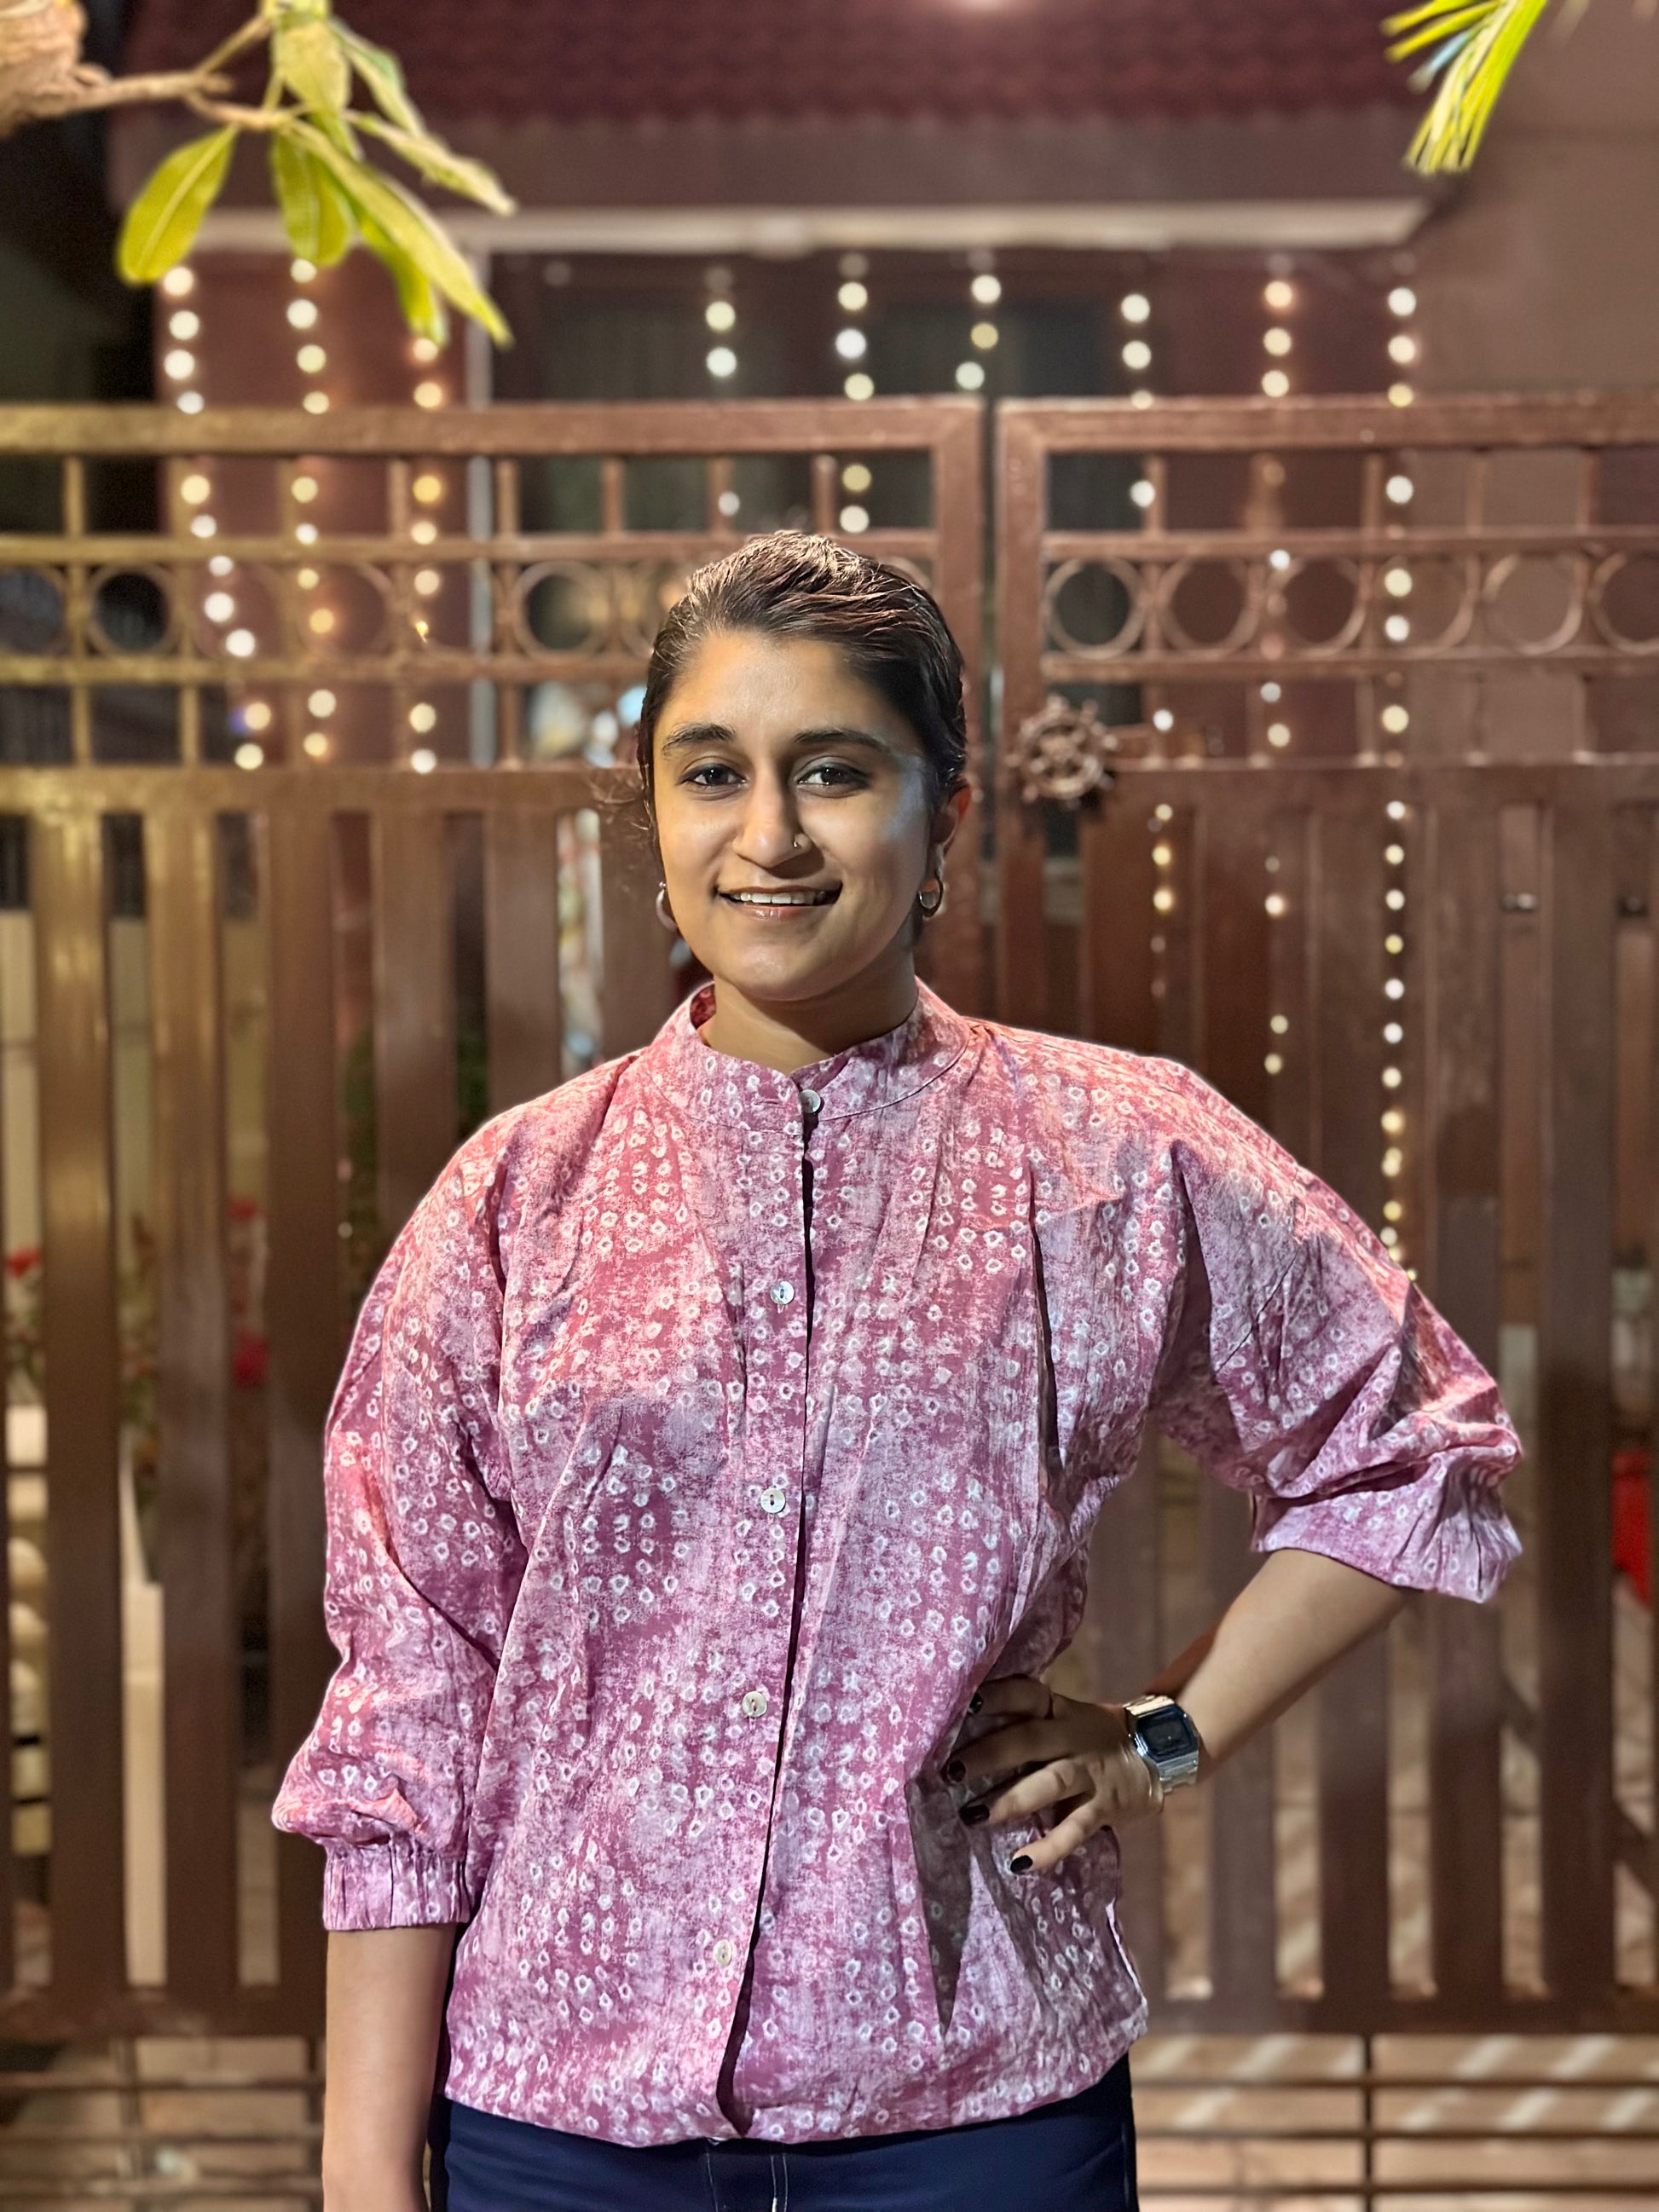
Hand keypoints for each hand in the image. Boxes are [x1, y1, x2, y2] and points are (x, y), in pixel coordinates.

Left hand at [943, 1675, 1163, 1874]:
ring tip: (973, 1816)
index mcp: (1058, 1709)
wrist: (1157, 1754)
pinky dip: (1048, 1848)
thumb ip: (1027, 1721)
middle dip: (989, 1755)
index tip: (966, 1702)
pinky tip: (1020, 1863)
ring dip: (1010, 1800)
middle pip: (1029, 1740)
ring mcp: (1090, 1772)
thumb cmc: (1091, 1736)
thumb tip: (963, 1728)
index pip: (1026, 1694)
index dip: (997, 1695)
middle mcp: (1072, 1737)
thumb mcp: (1065, 1716)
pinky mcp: (1105, 1807)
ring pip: (1049, 1783)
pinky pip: (1074, 1830)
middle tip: (950, 1772)